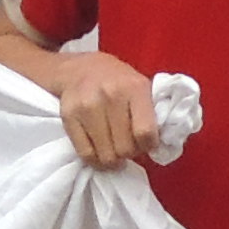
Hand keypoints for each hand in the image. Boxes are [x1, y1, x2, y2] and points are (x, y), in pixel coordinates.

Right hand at [39, 47, 159, 168]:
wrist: (81, 68)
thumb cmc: (118, 82)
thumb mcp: (141, 87)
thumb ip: (152, 114)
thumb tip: (159, 147)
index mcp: (135, 88)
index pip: (145, 133)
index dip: (149, 145)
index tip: (146, 144)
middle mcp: (110, 95)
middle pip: (125, 148)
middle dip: (130, 153)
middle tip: (128, 145)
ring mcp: (87, 106)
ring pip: (106, 155)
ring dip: (113, 158)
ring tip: (114, 147)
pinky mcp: (69, 116)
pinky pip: (85, 154)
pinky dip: (95, 160)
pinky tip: (100, 151)